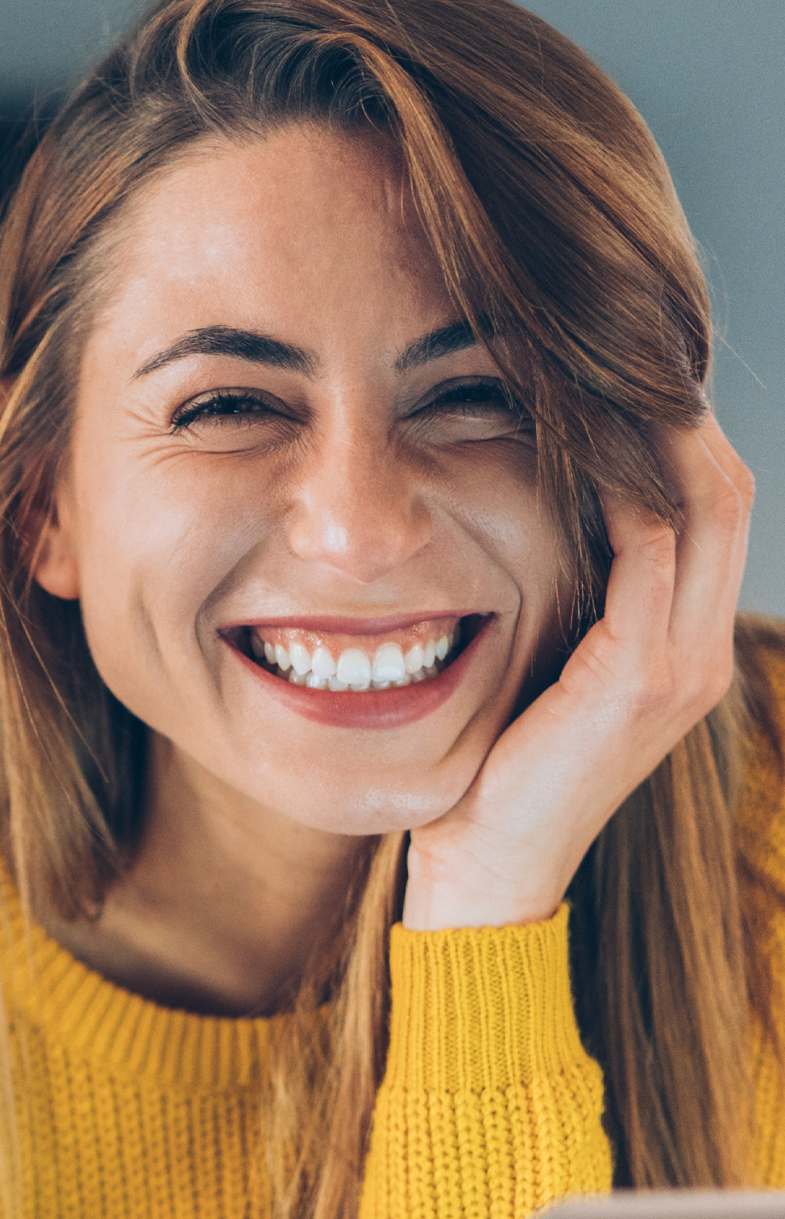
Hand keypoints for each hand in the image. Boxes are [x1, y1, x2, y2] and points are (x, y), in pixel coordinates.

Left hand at [403, 417, 754, 930]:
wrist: (490, 866)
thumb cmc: (499, 771)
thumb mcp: (547, 675)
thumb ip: (569, 608)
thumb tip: (535, 513)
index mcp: (687, 652)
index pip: (714, 510)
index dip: (678, 435)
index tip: (619, 377)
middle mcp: (702, 654)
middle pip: (727, 492)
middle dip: (678, 415)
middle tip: (616, 353)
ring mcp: (681, 667)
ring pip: (705, 506)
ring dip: (655, 433)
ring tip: (602, 375)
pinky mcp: (638, 678)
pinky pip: (648, 550)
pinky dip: (621, 489)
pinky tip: (576, 448)